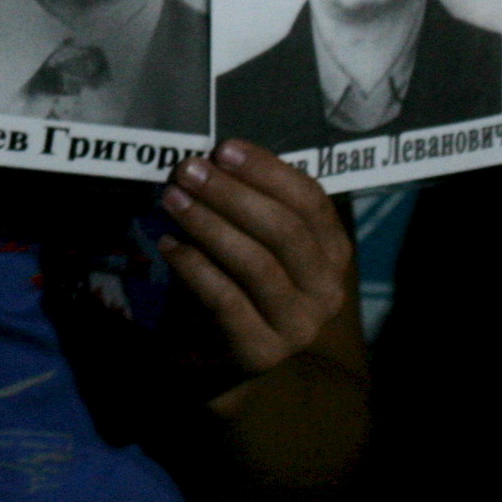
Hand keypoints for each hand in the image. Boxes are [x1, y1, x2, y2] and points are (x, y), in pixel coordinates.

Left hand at [158, 141, 355, 385]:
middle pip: (285, 231)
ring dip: (209, 225)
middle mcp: (326, 290)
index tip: (224, 149)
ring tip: (171, 198)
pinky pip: (226, 301)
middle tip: (188, 170)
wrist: (222, 353)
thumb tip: (210, 160)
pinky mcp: (262, 351)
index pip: (311, 202)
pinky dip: (195, 268)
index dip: (268, 172)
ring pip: (257, 265)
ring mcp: (298, 325)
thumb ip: (246, 202)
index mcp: (333, 252)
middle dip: (232, 195)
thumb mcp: (252, 237)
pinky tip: (168, 245)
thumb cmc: (238, 279)